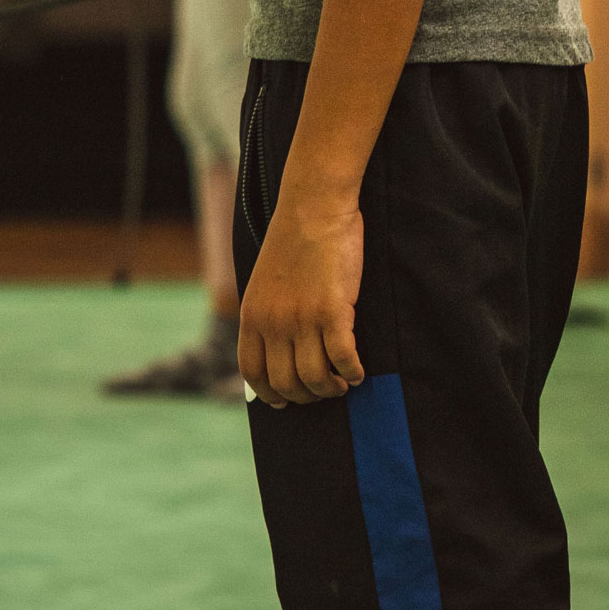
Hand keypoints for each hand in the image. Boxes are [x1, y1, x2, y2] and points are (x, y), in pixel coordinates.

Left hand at [239, 190, 365, 407]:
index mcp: (251, 315)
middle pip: (286, 383)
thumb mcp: (264, 282)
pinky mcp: (333, 312)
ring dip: (330, 389)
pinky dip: (352, 372)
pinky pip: (343, 359)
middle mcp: (273, 323)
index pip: (253, 372)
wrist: (314, 207)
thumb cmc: (294, 240)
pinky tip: (357, 372)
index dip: (269, 394)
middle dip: (306, 396)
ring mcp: (302, 319)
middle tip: (322, 391)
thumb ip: (267, 315)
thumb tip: (278, 354)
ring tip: (341, 383)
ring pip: (315, 378)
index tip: (283, 402)